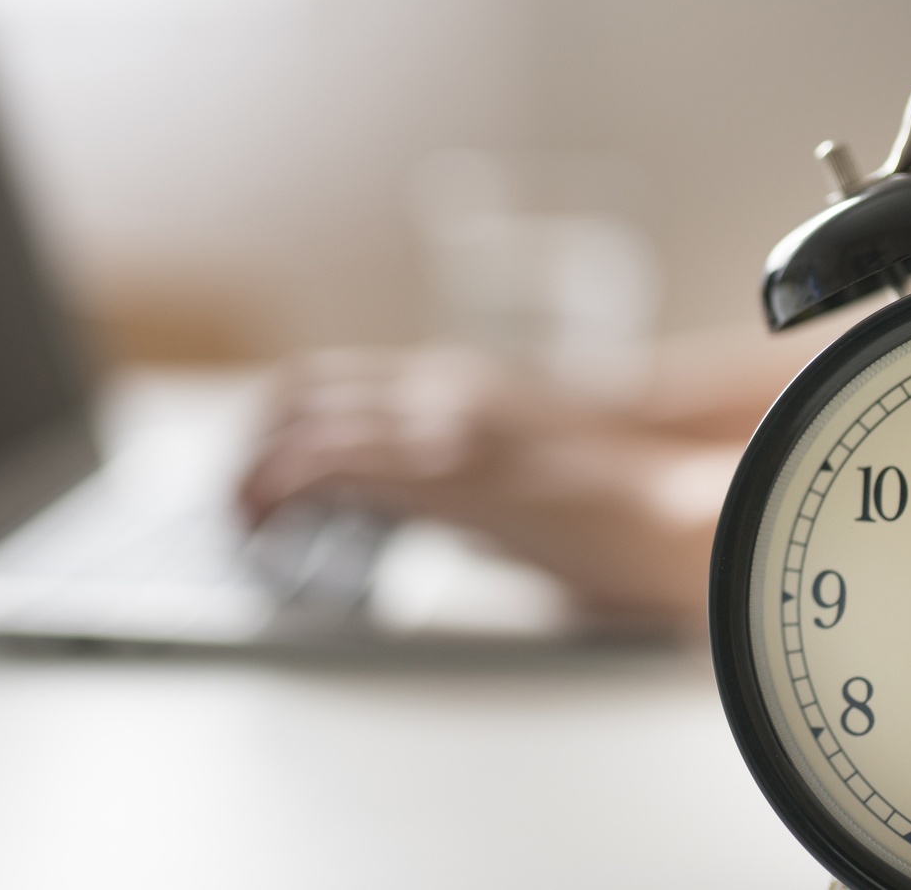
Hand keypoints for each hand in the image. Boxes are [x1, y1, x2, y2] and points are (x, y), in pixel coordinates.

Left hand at [240, 347, 735, 627]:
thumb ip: (470, 492)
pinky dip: (278, 492)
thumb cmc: (617, 502)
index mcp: (457, 388)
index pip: (333, 381)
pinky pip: (326, 466)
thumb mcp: (524, 482)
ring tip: (240, 522)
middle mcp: (437, 391)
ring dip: (253, 470)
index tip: (255, 475)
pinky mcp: (439, 473)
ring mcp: (436, 425)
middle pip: (299, 389)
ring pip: (300, 420)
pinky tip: (268, 529)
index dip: (277, 426)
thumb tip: (438, 523)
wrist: (676, 504)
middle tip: (234, 501)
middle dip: (249, 444)